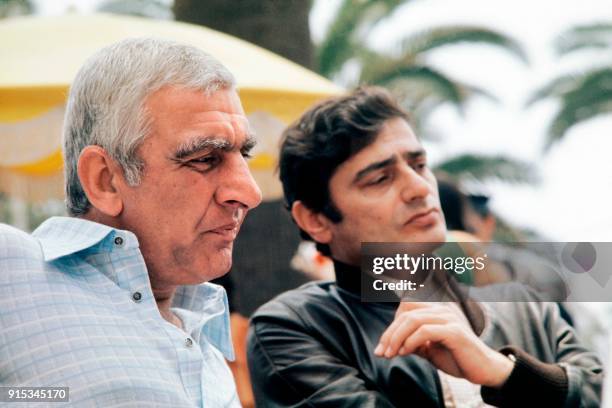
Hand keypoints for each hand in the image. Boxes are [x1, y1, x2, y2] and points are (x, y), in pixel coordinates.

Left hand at [374, 302, 513, 386]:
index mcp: (436, 309)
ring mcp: (449, 318)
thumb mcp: (428, 348)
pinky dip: (410, 342)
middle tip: (382, 352)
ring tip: (391, 354)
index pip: (406, 305)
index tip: (385, 345)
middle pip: (406, 312)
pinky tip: (405, 352)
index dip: (392, 323)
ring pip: (413, 320)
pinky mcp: (454, 332)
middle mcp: (442, 309)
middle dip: (390, 333)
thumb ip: (411, 342)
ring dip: (397, 338)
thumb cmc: (456, 358)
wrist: (482, 370)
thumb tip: (386, 345)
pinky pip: (425, 331)